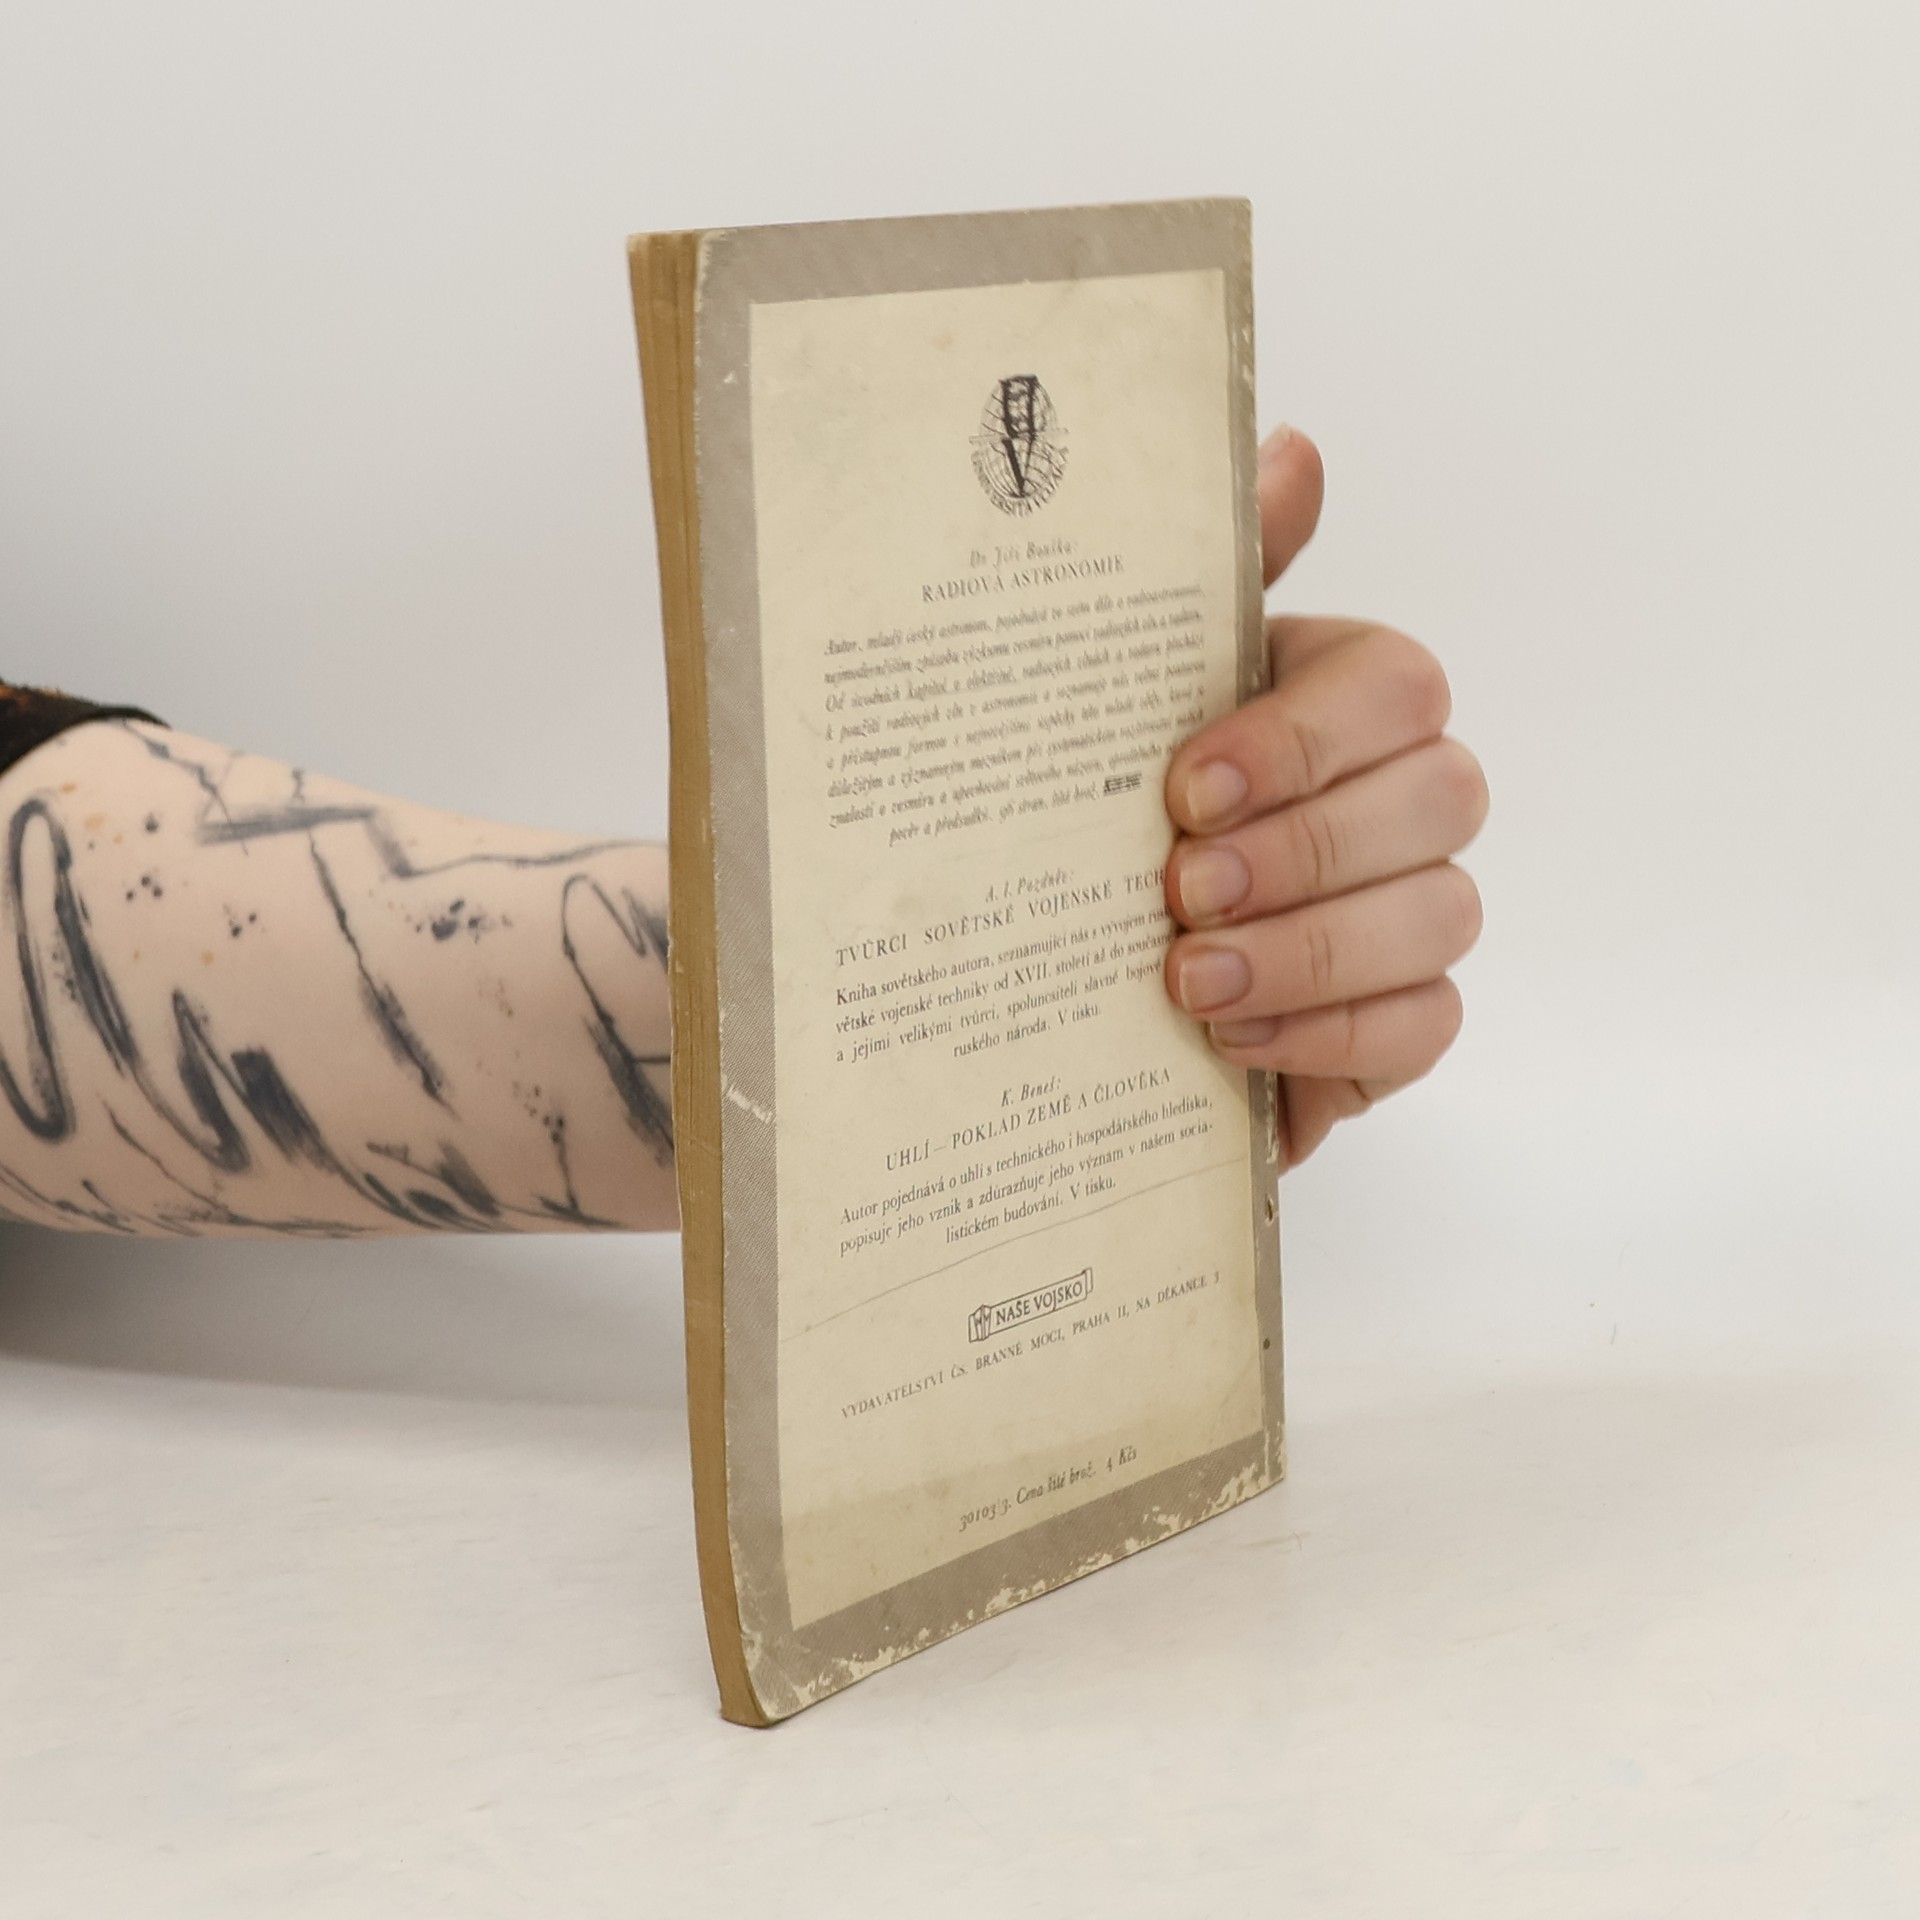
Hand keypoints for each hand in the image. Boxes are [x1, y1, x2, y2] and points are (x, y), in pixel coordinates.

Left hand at [1161, 426, 1487, 1166]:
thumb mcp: (1140, 692)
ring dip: (1310, 949)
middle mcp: (1403, 797)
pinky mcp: (1405, 1017)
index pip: (1395, 685)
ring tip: (1189, 980)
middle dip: (1305, 847)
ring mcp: (1414, 909)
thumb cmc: (1123, 815)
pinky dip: (1329, 1034)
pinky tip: (1229, 1040)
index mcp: (1345, 700)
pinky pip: (1425, 1024)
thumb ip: (1223, 580)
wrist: (1084, 978)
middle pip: (1439, 797)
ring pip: (1439, 915)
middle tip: (1179, 889)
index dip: (1303, 736)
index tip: (1184, 788)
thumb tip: (1292, 451)